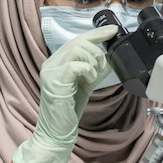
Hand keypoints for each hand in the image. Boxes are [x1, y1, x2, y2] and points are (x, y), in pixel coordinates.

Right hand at [12, 25, 117, 162]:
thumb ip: (95, 69)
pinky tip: (90, 79)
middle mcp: (49, 64)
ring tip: (95, 75)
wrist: (56, 132)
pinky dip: (88, 70)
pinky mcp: (54, 82)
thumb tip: (111, 56)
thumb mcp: (85, 84)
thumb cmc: (68, 110)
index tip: (113, 30)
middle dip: (97, 52)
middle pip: (78, 42)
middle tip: (102, 67)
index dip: (96, 33)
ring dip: (93, 61)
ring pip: (77, 50)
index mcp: (55, 62)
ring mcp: (49, 72)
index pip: (76, 40)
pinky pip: (76, 65)